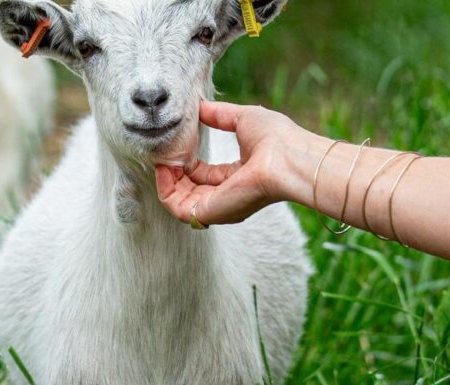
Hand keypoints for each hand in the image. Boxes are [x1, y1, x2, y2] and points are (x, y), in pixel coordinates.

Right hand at [156, 101, 316, 224]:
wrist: (288, 158)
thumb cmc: (276, 139)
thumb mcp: (242, 118)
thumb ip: (219, 115)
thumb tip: (200, 106)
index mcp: (237, 177)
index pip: (203, 175)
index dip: (185, 163)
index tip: (174, 148)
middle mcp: (227, 195)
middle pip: (189, 190)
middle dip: (171, 174)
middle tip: (162, 155)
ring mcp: (219, 206)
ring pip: (179, 201)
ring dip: (165, 182)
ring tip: (161, 161)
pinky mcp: (211, 212)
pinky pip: (178, 208)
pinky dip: (166, 191)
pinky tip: (165, 170)